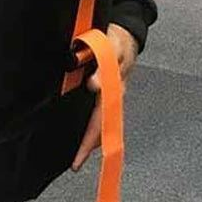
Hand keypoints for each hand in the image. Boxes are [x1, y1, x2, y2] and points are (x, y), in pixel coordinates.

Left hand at [71, 23, 138, 170]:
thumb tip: (94, 86)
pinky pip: (98, 113)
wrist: (126, 36)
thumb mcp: (112, 47)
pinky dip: (91, 126)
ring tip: (77, 157)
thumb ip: (103, 64)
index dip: (90, 139)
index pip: (100, 120)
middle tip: (75, 164)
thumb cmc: (117, 43)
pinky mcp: (106, 92)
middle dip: (88, 147)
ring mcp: (110, 96)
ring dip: (90, 140)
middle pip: (100, 128)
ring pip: (99, 123)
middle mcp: (113, 98)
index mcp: (113, 90)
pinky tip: (83, 135)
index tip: (80, 155)